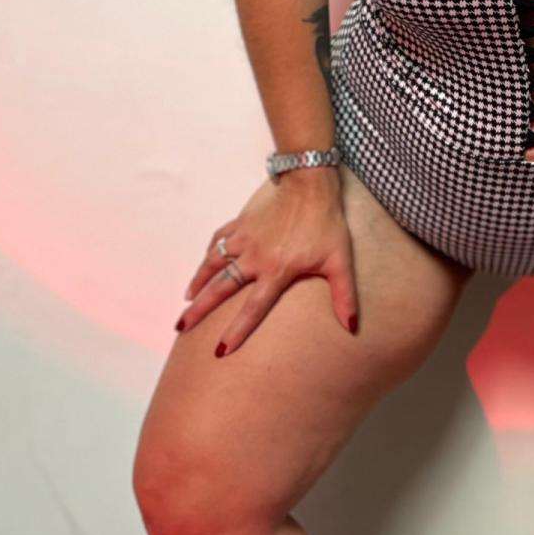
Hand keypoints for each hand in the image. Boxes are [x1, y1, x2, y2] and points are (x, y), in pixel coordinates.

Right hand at [176, 172, 359, 356]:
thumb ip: (345, 296)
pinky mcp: (240, 224)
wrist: (309, 185)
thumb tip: (352, 327)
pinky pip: (218, 241)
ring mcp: (244, 239)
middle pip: (220, 289)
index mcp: (276, 271)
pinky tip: (203, 264)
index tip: (220, 349)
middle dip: (200, 309)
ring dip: (198, 282)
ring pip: (212, 264)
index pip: (252, 309)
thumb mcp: (340, 261)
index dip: (236, 331)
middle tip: (181, 326)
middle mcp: (254, 258)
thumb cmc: (326, 223)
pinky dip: (208, 254)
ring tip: (186, 300)